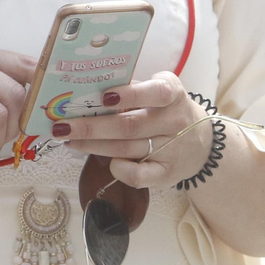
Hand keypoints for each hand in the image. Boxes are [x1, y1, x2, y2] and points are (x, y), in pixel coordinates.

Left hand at [58, 72, 212, 189]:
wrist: (201, 142)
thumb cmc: (167, 110)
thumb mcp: (158, 91)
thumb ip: (131, 89)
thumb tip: (86, 89)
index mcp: (172, 94)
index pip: (155, 93)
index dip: (129, 95)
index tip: (103, 96)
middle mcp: (174, 121)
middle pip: (130, 125)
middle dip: (92, 126)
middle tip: (62, 125)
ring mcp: (172, 150)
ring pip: (127, 149)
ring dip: (93, 146)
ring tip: (69, 140)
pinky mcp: (167, 174)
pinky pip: (140, 176)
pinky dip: (120, 170)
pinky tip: (105, 163)